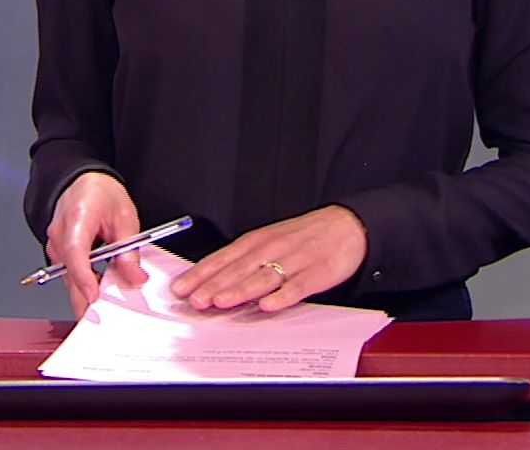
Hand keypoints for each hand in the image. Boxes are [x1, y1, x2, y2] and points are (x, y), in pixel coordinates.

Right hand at [45, 172, 146, 318]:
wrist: (82, 182)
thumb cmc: (100, 194)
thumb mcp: (125, 217)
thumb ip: (129, 249)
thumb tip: (136, 277)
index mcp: (77, 217)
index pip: (75, 251)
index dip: (84, 276)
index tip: (94, 297)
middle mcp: (59, 233)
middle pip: (68, 273)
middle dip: (84, 299)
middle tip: (101, 320)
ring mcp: (55, 244)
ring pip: (68, 278)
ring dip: (85, 293)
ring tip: (106, 309)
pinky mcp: (58, 253)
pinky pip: (69, 274)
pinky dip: (83, 285)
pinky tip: (98, 294)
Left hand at [170, 206, 366, 313]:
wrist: (348, 224)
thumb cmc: (303, 236)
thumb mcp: (270, 240)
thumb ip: (245, 260)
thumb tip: (212, 280)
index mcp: (258, 240)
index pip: (224, 258)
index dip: (202, 273)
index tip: (181, 288)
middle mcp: (274, 248)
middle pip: (240, 269)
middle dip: (215, 285)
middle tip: (195, 300)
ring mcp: (296, 260)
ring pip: (264, 277)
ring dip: (240, 290)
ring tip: (221, 302)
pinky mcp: (319, 272)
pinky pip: (299, 286)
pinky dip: (283, 296)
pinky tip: (269, 306)